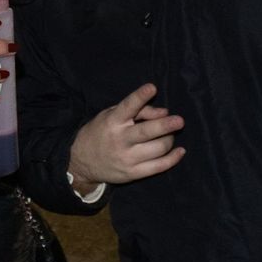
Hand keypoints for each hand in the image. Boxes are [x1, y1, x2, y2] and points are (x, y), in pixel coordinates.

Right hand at [68, 83, 185, 196]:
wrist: (81, 161)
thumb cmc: (102, 132)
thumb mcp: (112, 115)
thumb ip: (138, 111)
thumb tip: (164, 111)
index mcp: (113, 121)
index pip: (128, 106)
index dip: (140, 96)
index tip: (152, 87)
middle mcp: (120, 139)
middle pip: (147, 132)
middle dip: (166, 125)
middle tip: (180, 120)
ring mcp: (127, 158)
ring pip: (157, 148)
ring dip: (169, 139)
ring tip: (170, 135)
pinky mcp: (133, 173)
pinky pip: (158, 167)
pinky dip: (173, 159)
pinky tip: (180, 151)